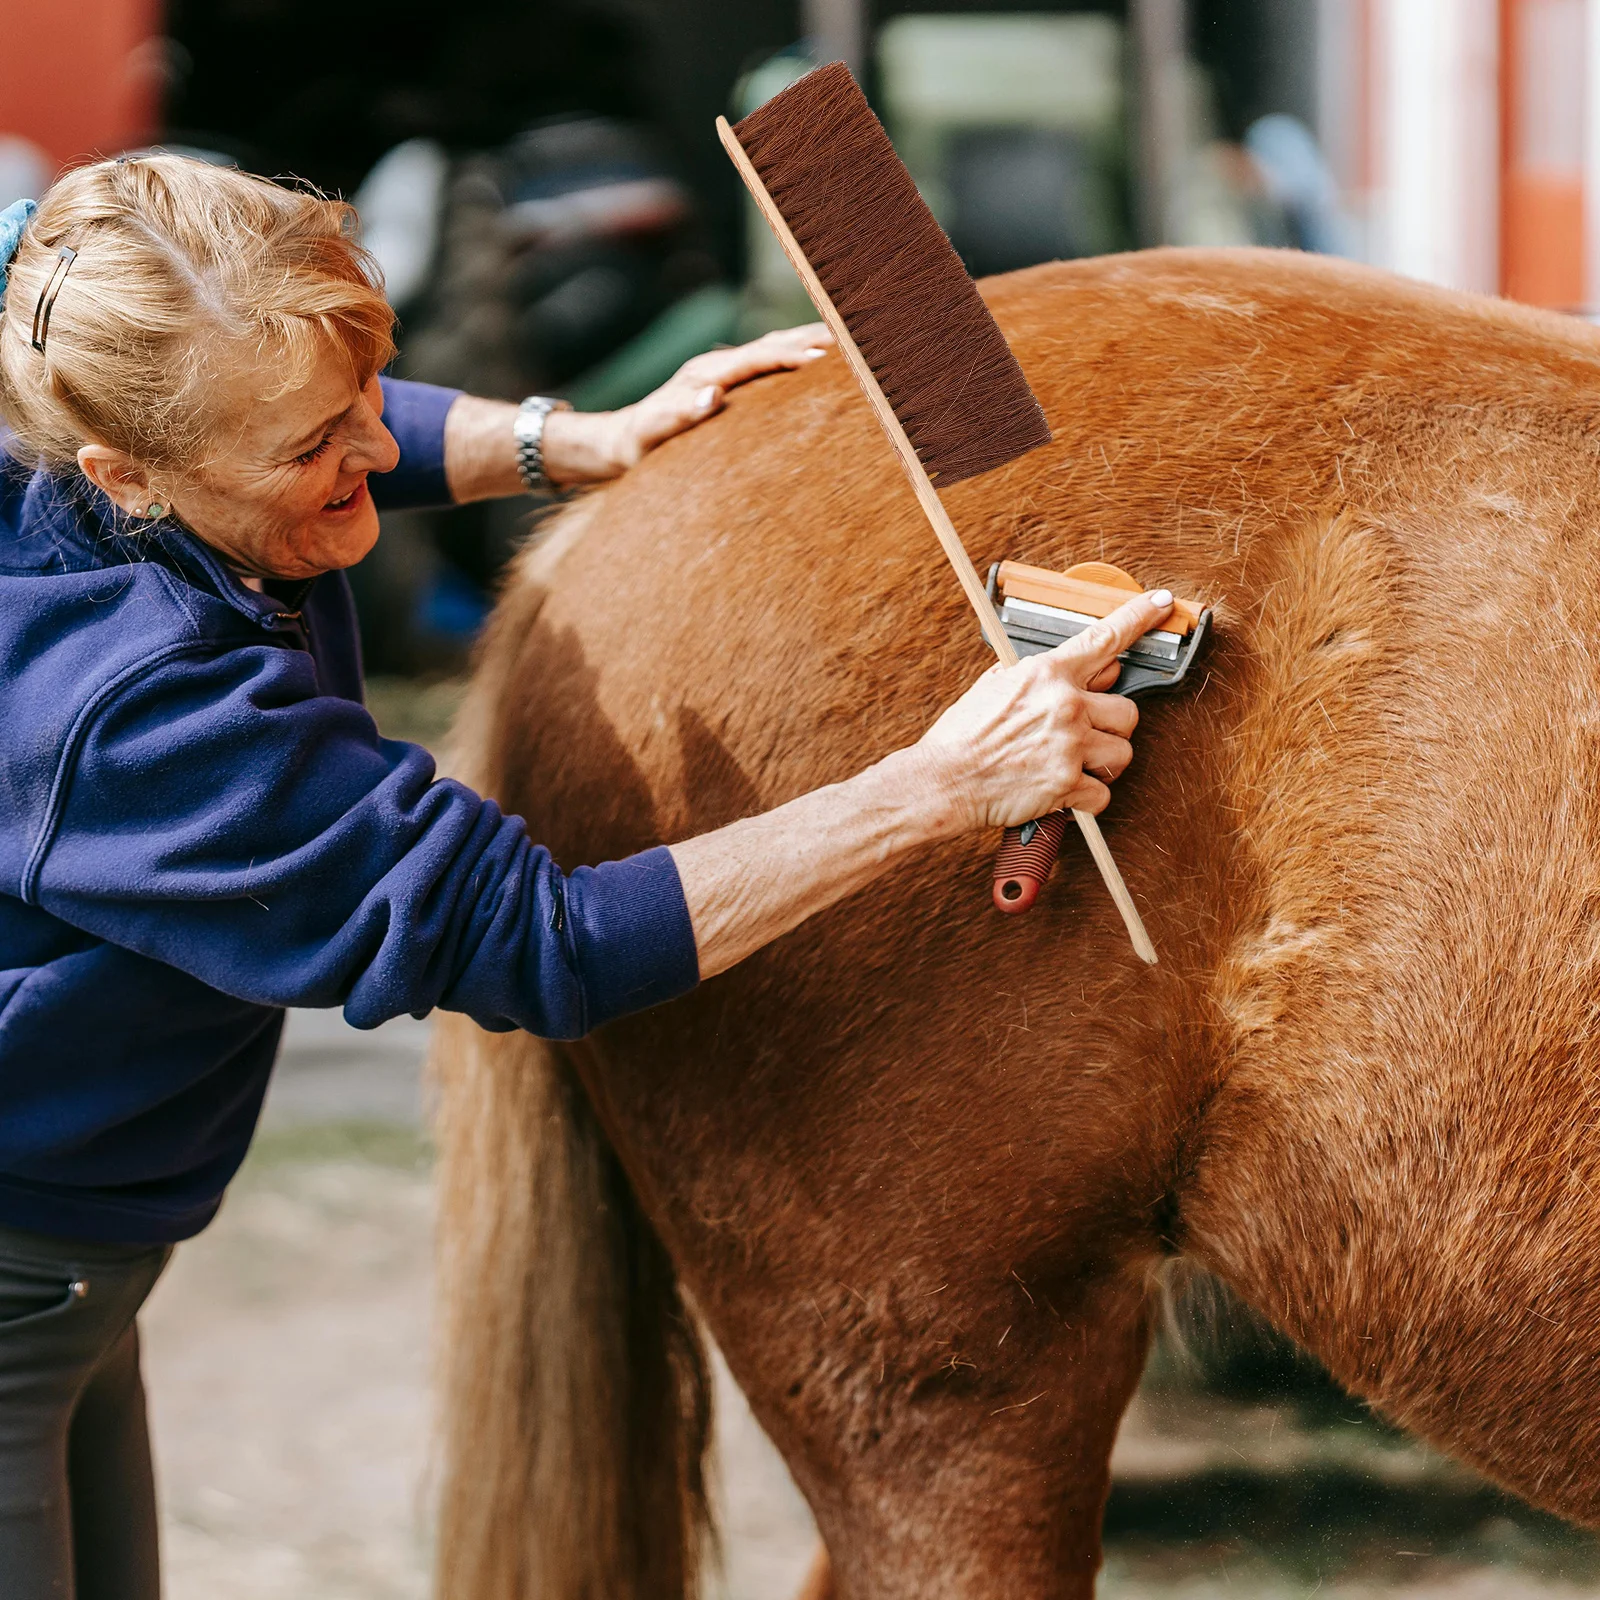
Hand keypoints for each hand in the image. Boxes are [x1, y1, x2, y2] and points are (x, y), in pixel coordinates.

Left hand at [593, 323, 831, 476]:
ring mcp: (721, 369)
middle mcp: (716, 365)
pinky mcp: (726, 379)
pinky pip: (768, 360)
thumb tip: (713, 396)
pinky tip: (816, 357)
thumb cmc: (638, 443)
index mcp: (705, 374)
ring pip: (773, 345)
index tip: (824, 357)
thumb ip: (681, 414)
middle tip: (856, 336)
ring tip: (849, 338)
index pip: (757, 359)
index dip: (791, 356)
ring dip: (809, 338)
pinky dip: (795, 352)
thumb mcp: (653, 434)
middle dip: (812, 336)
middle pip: (772, 342)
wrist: (620, 440)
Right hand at [912, 590, 1175, 831]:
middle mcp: (1066, 705)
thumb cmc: (962, 736)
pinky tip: (1062, 792)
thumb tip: (1070, 673)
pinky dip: (1086, 799)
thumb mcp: (994, 686)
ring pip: (1122, 754)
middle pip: (1129, 712)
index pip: (1106, 638)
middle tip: (1085, 735)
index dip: (1140, 617)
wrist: (942, 780)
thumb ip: (1037, 677)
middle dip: (1111, 726)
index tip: (1163, 604)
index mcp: (1047, 674)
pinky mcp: (1068, 785)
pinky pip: (1102, 794)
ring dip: (1103, 763)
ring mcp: (1070, 745)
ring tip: (1072, 765)